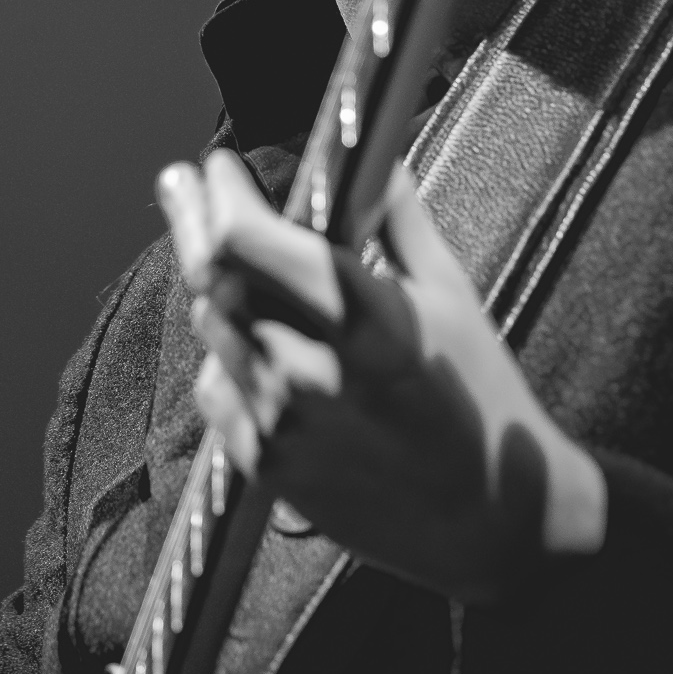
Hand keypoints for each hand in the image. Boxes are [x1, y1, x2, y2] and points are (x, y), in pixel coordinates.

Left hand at [157, 150, 605, 599]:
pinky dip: (224, 350)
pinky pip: (216, 386)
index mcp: (363, 321)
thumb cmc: (480, 395)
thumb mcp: (451, 292)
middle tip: (181, 181)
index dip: (222, 193)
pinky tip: (244, 334)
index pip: (247, 242)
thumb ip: (397, 215)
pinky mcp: (268, 465)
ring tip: (217, 250)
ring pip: (210, 326)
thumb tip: (369, 154)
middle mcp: (309, 371)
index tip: (220, 163)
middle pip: (212, 277)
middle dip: (191, 218)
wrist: (491, 519)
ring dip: (210, 282)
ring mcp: (282, 423)